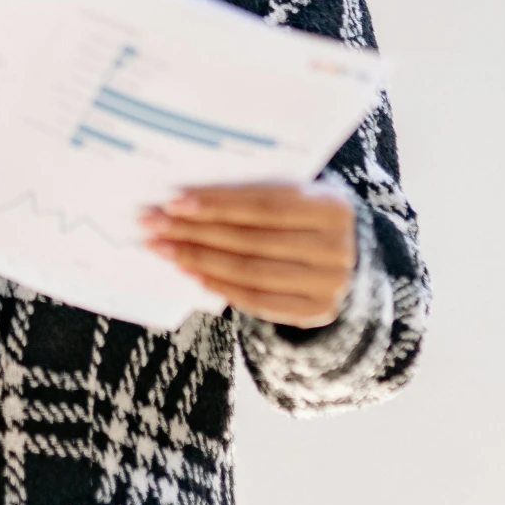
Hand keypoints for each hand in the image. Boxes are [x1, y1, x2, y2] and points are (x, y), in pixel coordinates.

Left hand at [141, 182, 356, 328]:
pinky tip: (191, 273)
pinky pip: (259, 301)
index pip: (264, 205)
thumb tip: (186, 198)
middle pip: (252, 239)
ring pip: (251, 272)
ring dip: (199, 260)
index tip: (173, 201)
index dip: (217, 203)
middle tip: (152, 224)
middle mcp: (337, 248)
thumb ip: (258, 193)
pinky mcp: (316, 311)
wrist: (352, 258)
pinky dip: (221, 286)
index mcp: (333, 206)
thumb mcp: (299, 195)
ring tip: (163, 249)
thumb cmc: (308, 216)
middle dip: (196, 232)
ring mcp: (330, 285)